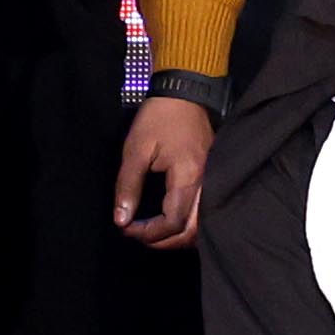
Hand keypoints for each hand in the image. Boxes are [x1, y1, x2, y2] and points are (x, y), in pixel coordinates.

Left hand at [111, 92, 215, 247]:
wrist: (185, 93)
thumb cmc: (158, 119)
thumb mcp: (135, 150)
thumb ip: (128, 187)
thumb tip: (121, 220)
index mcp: (187, 178)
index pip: (172, 222)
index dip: (148, 233)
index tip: (126, 228)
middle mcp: (206, 184)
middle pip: (193, 231)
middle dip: (165, 241)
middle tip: (139, 236)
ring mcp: (213, 180)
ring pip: (203, 224)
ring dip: (179, 235)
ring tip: (154, 233)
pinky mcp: (213, 176)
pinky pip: (205, 210)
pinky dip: (188, 223)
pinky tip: (171, 220)